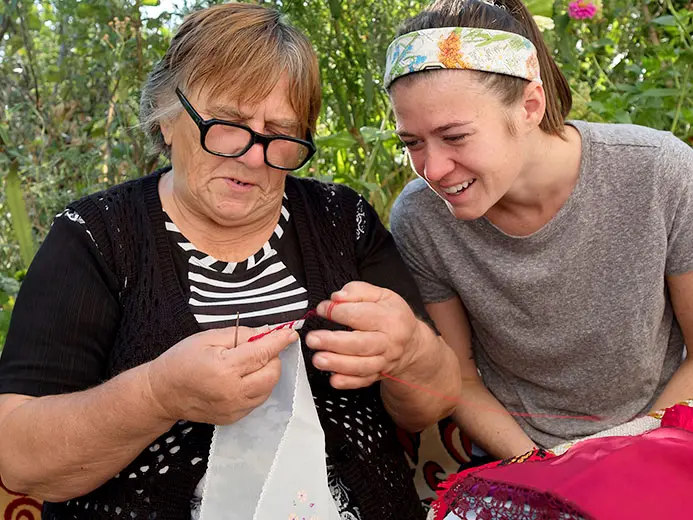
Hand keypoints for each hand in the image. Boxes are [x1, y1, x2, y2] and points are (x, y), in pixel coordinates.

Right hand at [145, 326, 297, 424]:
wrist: (163, 393)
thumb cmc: (181, 361)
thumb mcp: (207, 338)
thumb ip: (240, 335)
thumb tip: (266, 333)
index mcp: (224, 369)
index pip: (262, 353)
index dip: (279, 341)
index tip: (290, 333)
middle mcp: (232, 392)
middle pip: (272, 373)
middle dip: (271, 357)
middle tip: (258, 348)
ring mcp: (234, 408)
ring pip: (269, 387)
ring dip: (266, 372)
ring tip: (246, 364)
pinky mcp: (234, 418)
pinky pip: (258, 399)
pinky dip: (258, 386)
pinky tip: (241, 378)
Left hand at [305, 281, 423, 389]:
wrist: (411, 343)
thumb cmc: (393, 316)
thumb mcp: (381, 294)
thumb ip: (357, 291)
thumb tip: (337, 297)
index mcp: (389, 318)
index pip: (360, 315)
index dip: (337, 311)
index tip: (322, 308)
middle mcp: (388, 342)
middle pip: (360, 344)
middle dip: (334, 342)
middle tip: (313, 339)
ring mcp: (383, 361)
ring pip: (361, 365)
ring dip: (338, 364)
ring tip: (318, 359)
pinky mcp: (377, 375)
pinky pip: (363, 381)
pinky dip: (348, 382)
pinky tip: (334, 379)